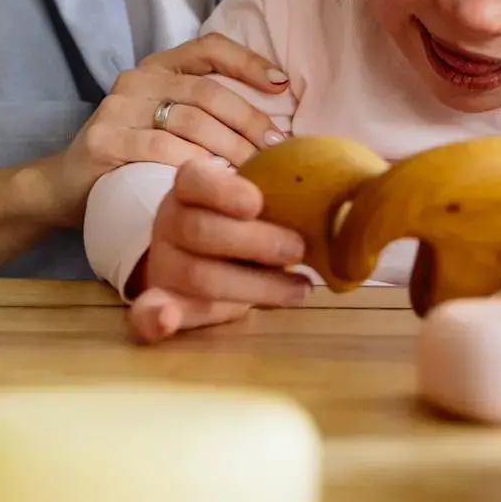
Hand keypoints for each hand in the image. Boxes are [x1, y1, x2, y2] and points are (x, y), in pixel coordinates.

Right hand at [31, 34, 289, 227]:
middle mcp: (138, 79)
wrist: (68, 185)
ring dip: (231, 149)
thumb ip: (207, 112)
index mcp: (159, 67)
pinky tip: (216, 182)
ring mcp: (118, 107)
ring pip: (190, 122)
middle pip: (208, 92)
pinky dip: (195, 165)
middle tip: (277, 151)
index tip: (283, 86)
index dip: (249, 62)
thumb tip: (274, 125)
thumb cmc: (134, 156)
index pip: (210, 48)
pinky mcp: (105, 140)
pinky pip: (162, 149)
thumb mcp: (169, 123)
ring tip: (256, 173)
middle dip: (249, 121)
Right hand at [127, 159, 310, 343]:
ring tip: (299, 289)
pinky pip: (146, 313)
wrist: (205, 256)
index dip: (225, 191)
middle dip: (255, 242)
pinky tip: (165, 321)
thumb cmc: (242, 221)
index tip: (256, 203)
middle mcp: (171, 221)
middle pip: (201, 230)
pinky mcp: (165, 302)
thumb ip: (283, 193)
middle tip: (298, 249)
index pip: (197, 180)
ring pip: (199, 276)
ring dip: (254, 287)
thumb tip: (354, 188)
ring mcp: (165, 263)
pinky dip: (154, 318)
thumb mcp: (255, 199)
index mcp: (190, 186)